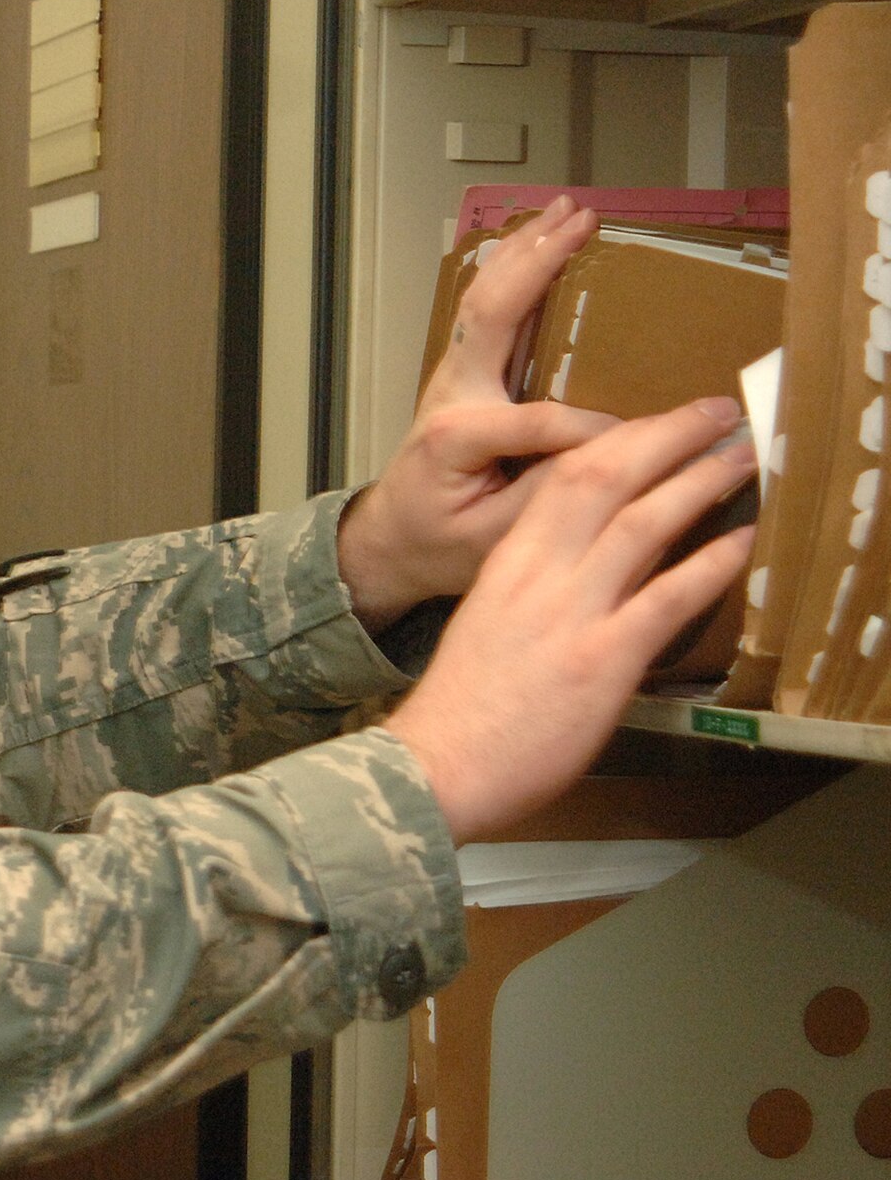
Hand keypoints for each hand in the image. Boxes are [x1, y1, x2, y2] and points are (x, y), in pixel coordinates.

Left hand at [339, 198, 613, 630]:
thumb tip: (605, 460)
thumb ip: (546, 498)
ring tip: (567, 209)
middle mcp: (449, 392)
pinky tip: (538, 238)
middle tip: (583, 221)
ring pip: (484, 299)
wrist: (391, 540)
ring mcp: (453, 376)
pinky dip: (513, 269)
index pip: (539, 419)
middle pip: (491, 312)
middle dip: (538, 262)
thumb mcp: (493, 539)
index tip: (647, 437)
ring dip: (525, 251)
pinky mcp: (463, 374)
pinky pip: (485, 309)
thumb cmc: (438, 543)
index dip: (593, 429)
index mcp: (455, 435)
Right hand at [385, 398, 756, 843]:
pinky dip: (711, 564)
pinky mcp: (602, 660)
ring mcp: (571, 615)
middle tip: (716, 413)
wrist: (436, 766)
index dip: (617, 437)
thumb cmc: (462, 709)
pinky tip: (742, 542)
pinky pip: (668, 598)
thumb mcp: (489, 626)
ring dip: (699, 482)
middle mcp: (538, 575)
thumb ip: (535, 594)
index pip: (563, 475)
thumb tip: (592, 581)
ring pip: (642, 523)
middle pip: (604, 477)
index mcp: (505, 563)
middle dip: (666, 435)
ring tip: (742, 457)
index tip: (656, 421)